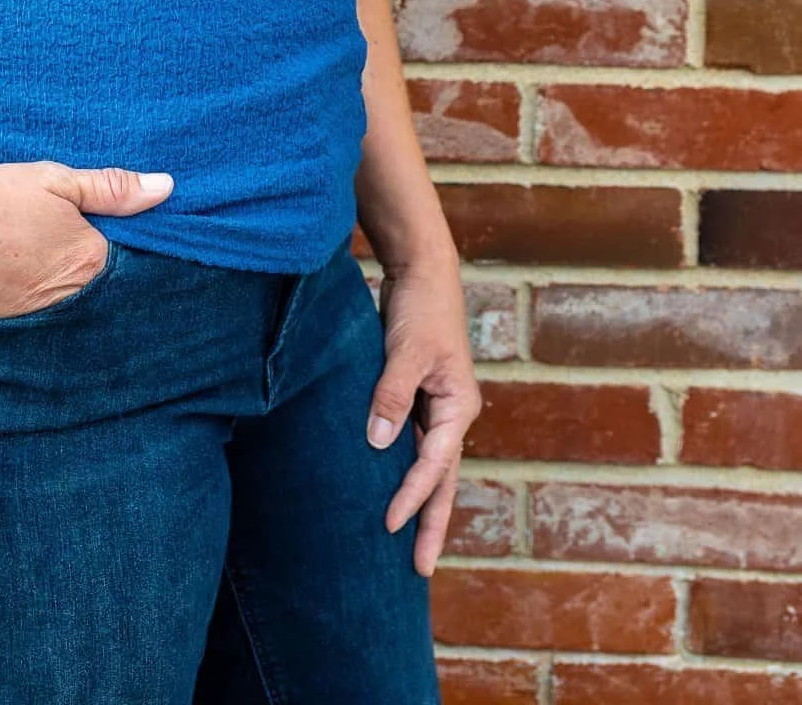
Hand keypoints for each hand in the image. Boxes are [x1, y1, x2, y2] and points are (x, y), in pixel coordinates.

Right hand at [0, 158, 174, 321]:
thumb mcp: (56, 181)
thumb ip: (112, 187)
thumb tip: (166, 187)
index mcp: (88, 263)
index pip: (125, 262)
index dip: (116, 244)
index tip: (107, 230)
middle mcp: (66, 302)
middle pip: (90, 287)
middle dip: (83, 269)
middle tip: (61, 241)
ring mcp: (28, 319)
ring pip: (56, 305)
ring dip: (51, 286)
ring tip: (30, 256)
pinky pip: (20, 316)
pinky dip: (18, 298)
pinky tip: (4, 273)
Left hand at [366, 250, 482, 576]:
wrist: (421, 269)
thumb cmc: (420, 306)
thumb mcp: (405, 350)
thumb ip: (392, 396)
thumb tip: (379, 444)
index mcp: (459, 406)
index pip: (434, 465)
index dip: (412, 497)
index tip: (389, 526)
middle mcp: (452, 413)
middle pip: (442, 479)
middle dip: (431, 524)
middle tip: (419, 571)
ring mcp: (437, 407)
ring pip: (429, 466)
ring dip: (420, 503)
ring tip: (407, 546)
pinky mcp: (418, 396)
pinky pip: (413, 444)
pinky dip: (405, 471)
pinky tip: (390, 489)